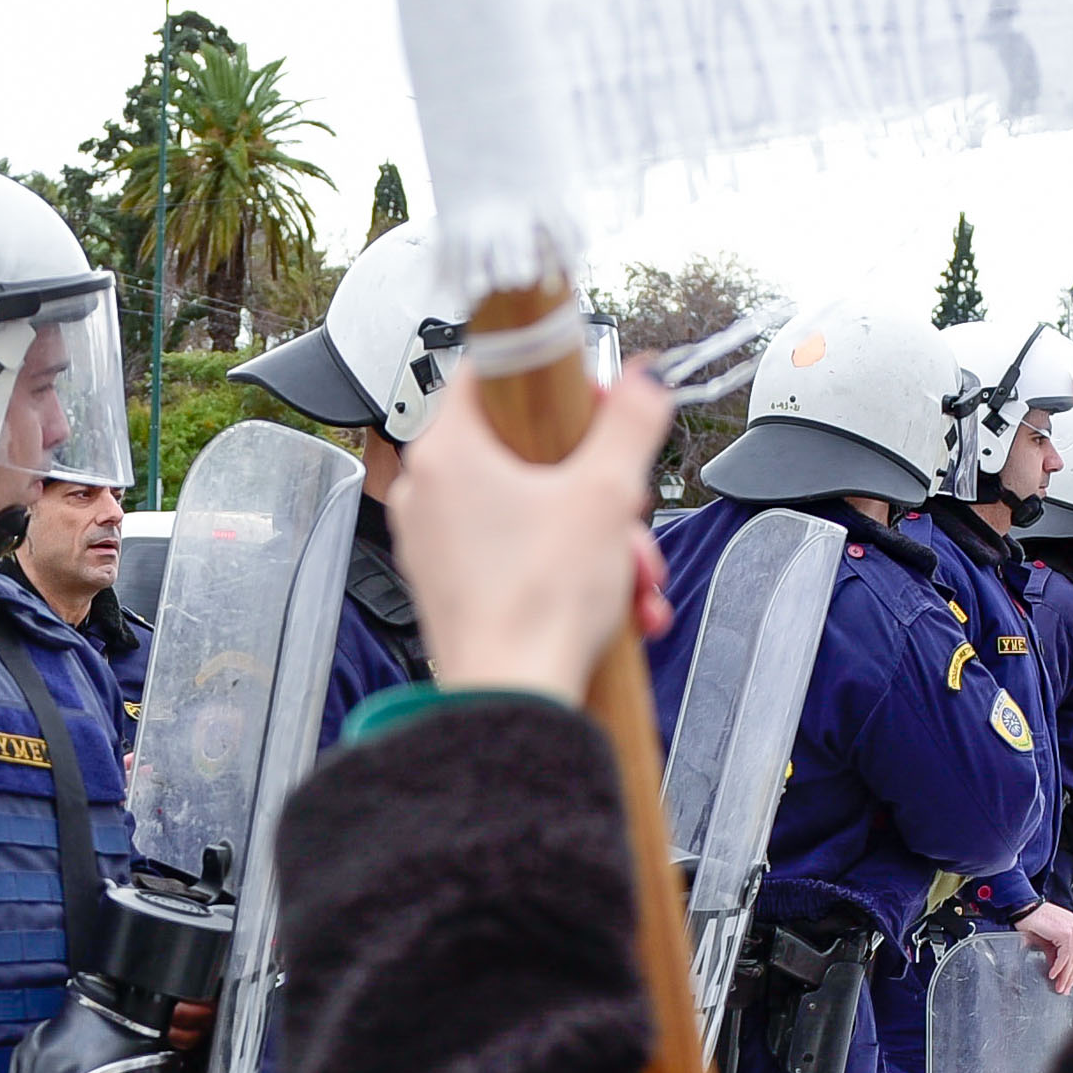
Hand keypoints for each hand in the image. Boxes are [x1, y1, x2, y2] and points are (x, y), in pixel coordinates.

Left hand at [386, 371, 677, 694]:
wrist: (515, 700)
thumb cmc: (537, 608)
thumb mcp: (607, 492)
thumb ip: (630, 423)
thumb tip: (643, 386)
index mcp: (447, 451)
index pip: (492, 372)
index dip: (556, 379)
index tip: (596, 403)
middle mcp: (428, 493)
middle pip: (525, 452)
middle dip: (597, 485)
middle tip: (629, 507)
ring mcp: (437, 543)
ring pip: (531, 511)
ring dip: (597, 537)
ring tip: (632, 574)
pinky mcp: (454, 586)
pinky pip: (521, 557)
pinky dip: (570, 571)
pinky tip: (616, 603)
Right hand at [1014, 900, 1072, 993]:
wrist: (1024, 909)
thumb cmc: (1033, 919)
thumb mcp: (1046, 940)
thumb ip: (1054, 953)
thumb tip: (1058, 968)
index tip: (1068, 981)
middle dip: (1071, 976)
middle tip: (1065, 988)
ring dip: (1066, 975)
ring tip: (1060, 986)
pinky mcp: (1065, 933)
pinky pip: (1065, 956)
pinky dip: (1059, 968)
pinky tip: (1053, 974)